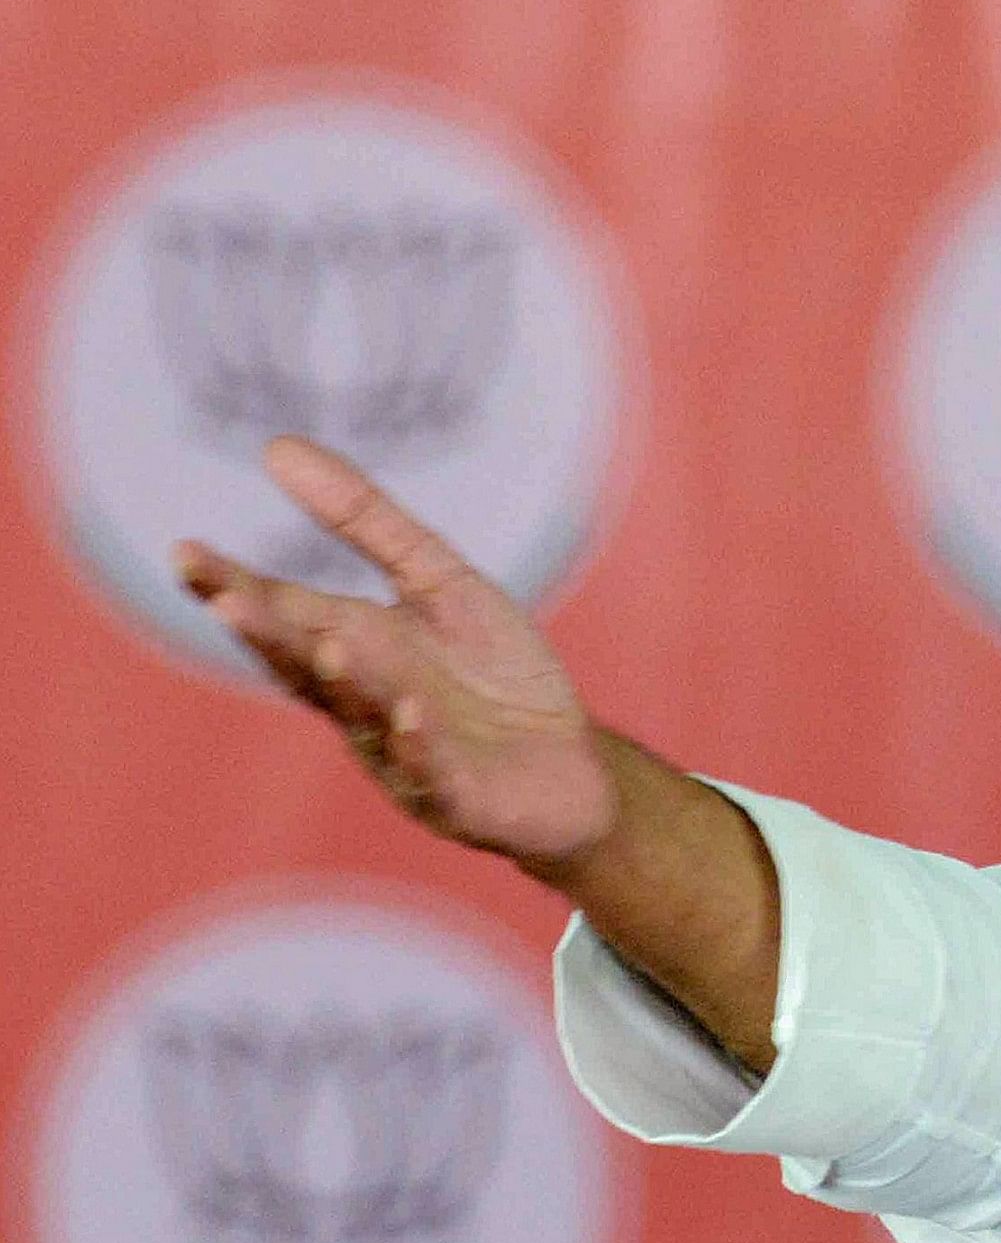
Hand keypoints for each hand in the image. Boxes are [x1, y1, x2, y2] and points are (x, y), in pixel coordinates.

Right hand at [174, 435, 615, 866]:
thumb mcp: (440, 582)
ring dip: (344, 682)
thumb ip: (366, 521)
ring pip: (364, 716)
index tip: (185, 553)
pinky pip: (433, 771)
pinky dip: (418, 743)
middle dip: (267, 635)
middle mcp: (361, 702)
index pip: (278, 612)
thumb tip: (278, 448)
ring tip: (326, 644)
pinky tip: (410, 712)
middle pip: (303, 666)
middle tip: (226, 598)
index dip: (230, 586)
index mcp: (350, 648)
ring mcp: (404, 752)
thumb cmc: (497, 674)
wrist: (573, 767)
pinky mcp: (460, 794)